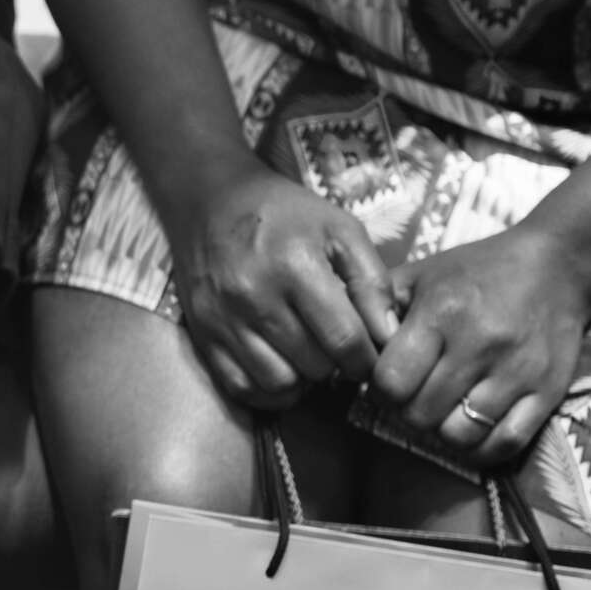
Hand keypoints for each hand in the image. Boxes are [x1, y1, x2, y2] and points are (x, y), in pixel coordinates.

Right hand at [171, 163, 396, 408]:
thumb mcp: (340, 229)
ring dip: (302, 379)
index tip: (371, 355)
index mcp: (295, 265)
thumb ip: (373, 281)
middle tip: (338, 349)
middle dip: (336, 365)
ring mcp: (223, 318)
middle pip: (314, 365)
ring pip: (278, 383)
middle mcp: (253, 296)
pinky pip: (240, 386)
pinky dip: (267, 389)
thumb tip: (388, 335)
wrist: (210, 200)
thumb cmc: (283, 213)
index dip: (368, 359)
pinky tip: (281, 368)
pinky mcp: (202, 334)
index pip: (344, 339)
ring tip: (309, 357)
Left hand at [370, 225, 587, 464]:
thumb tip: (348, 349)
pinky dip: (480, 448)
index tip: (384, 382)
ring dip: (440, 432)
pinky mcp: (548, 391)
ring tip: (440, 411)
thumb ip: (376, 307)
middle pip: (420, 413)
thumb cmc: (475, 271)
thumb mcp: (419, 275)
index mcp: (442, 313)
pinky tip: (470, 429)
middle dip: (405, 412)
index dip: (379, 390)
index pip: (391, 381)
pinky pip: (506, 443)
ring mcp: (517, 372)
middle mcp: (480, 344)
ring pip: (459, 435)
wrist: (557, 265)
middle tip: (411, 398)